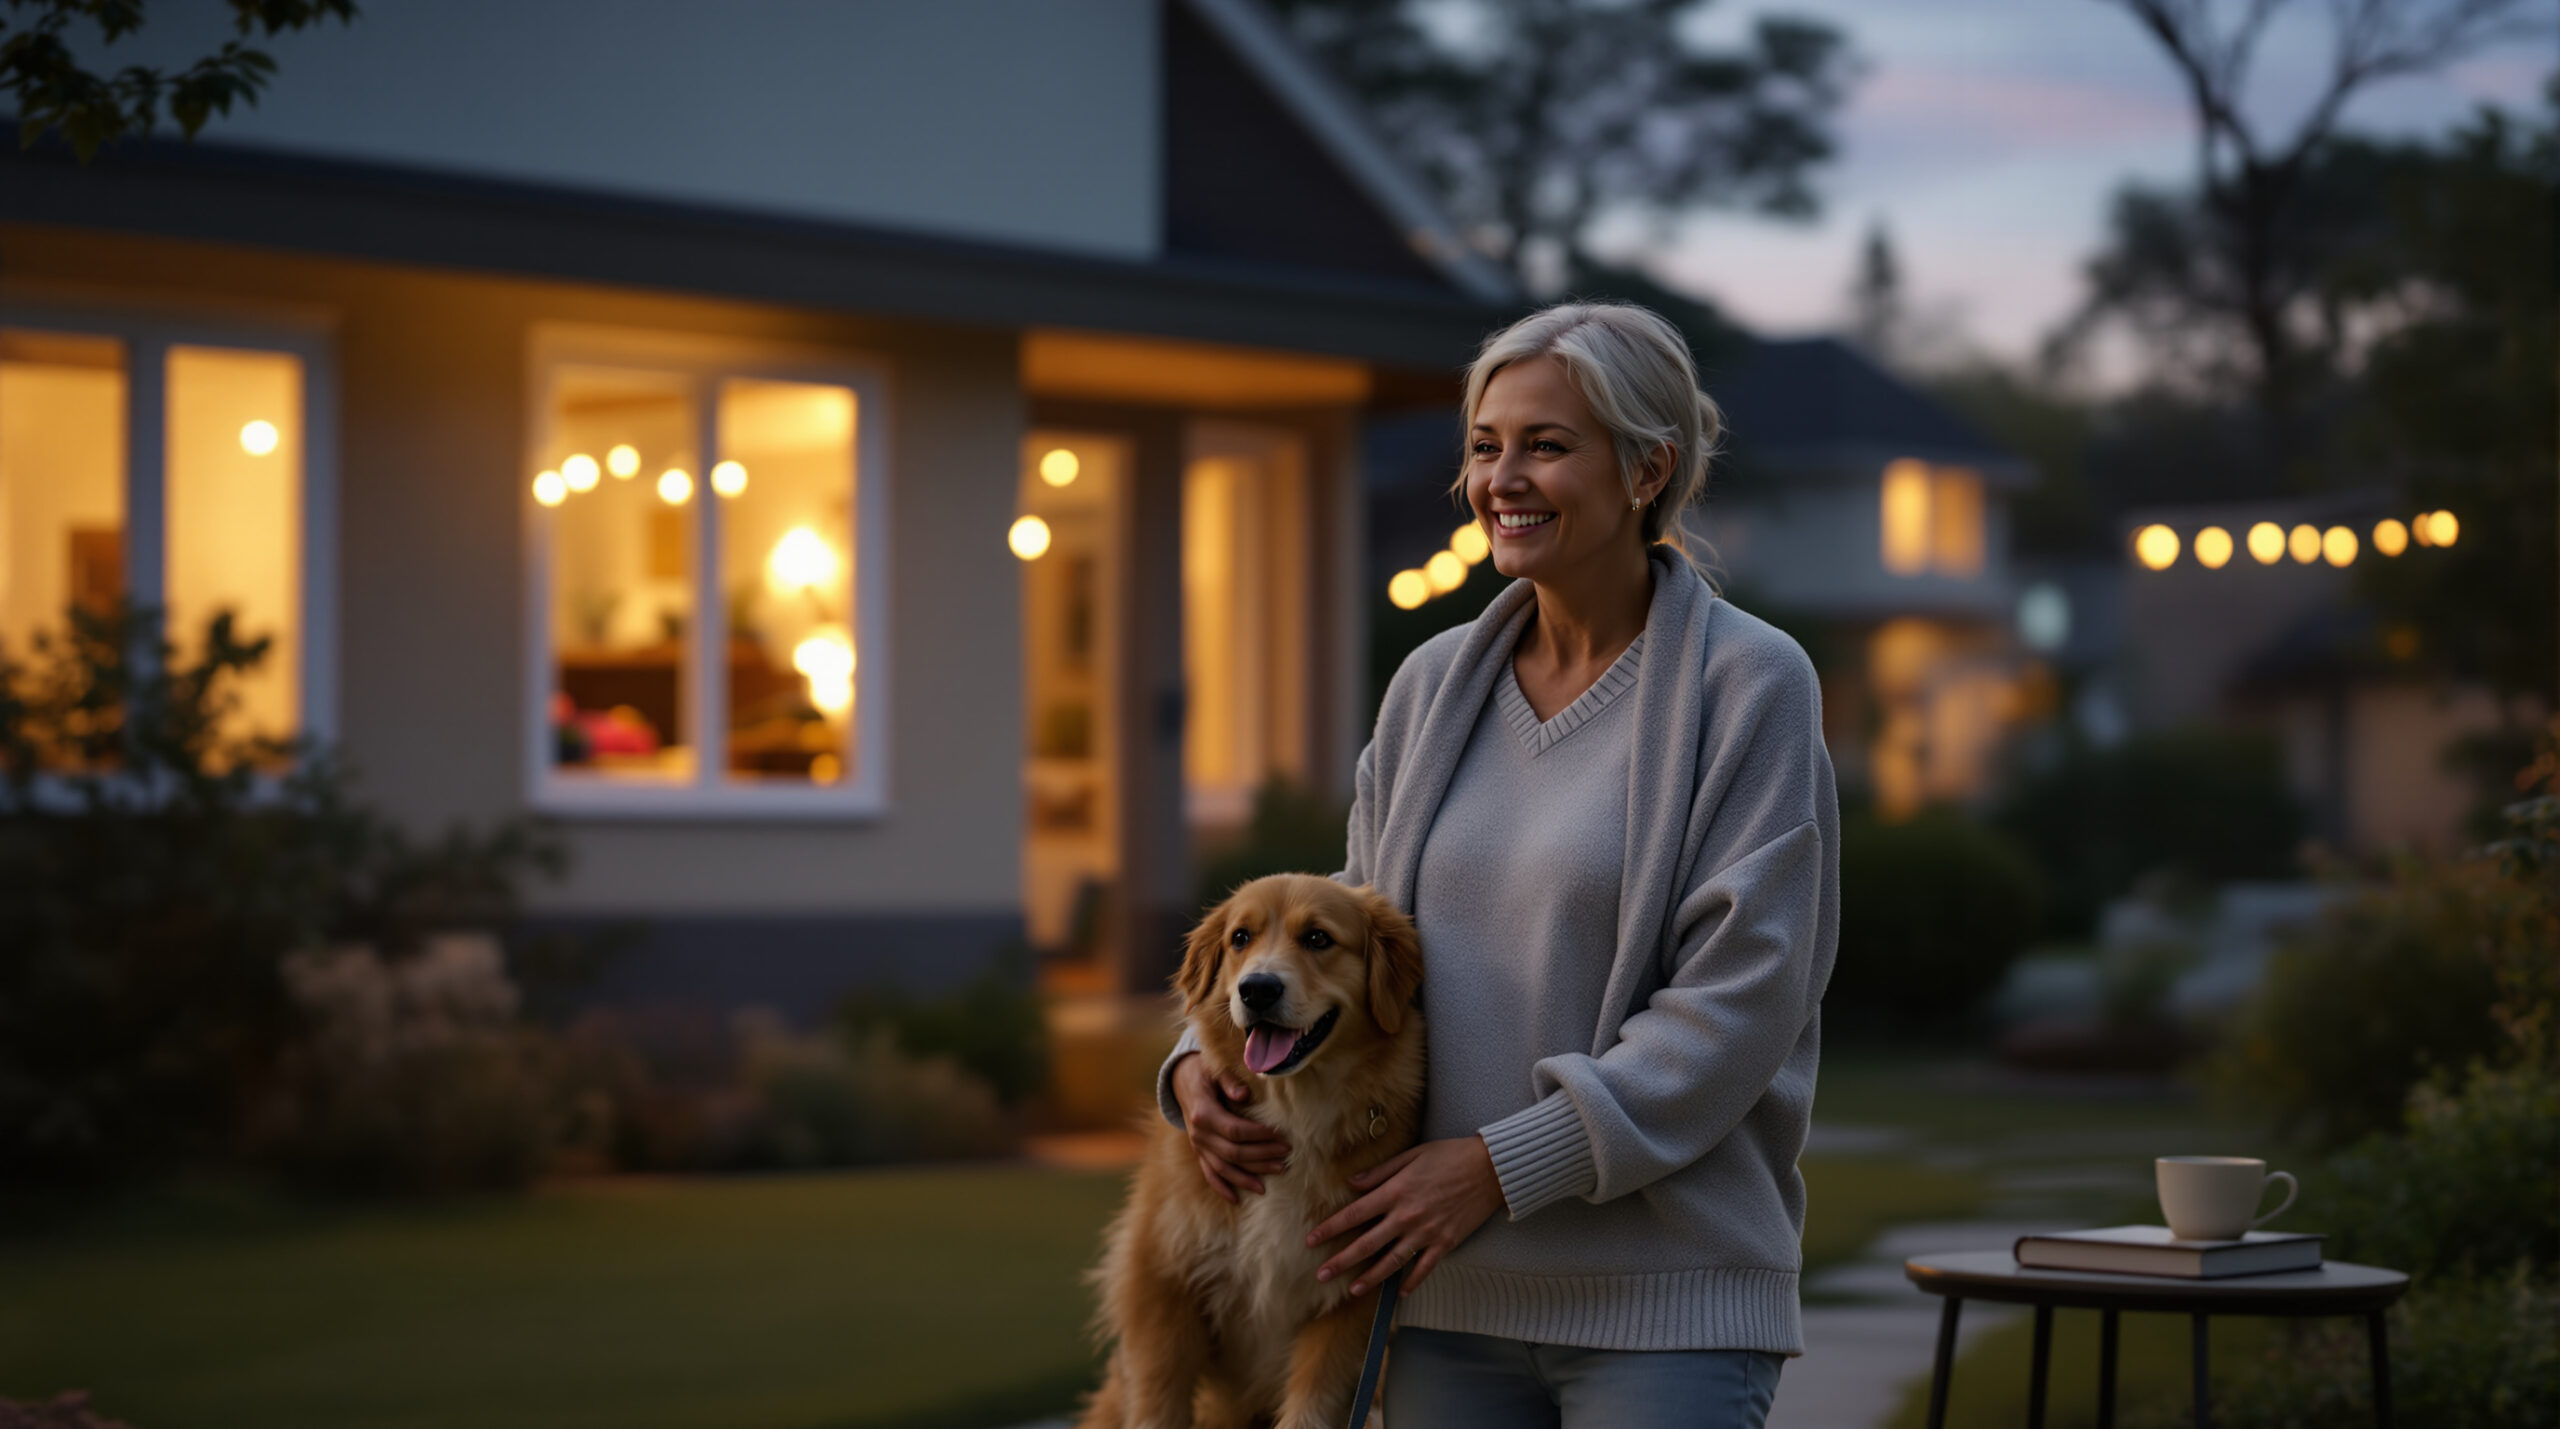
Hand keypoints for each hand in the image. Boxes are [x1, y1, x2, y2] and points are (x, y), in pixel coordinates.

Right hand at [1172, 1052, 1291, 1202]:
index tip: (1280, 1136)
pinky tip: (1237, 1200)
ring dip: (1248, 1176)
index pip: (1235, 1130)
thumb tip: (1244, 1095)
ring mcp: (1198, 1146)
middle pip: (1233, 1152)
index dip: (1259, 1136)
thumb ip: (1229, 1082)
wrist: (1181, 1081)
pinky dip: (1222, 1188)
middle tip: (1286, 1155)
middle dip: (1262, 1156)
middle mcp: (1199, 1134)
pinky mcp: (1199, 1152)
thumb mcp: (1215, 1070)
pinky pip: (1209, 1174)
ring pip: (1224, 1168)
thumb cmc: (1204, 1072)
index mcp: (1203, 1113)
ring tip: (1274, 1176)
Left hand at [1306, 1135, 1503, 1294]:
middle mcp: (1406, 1216)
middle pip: (1366, 1244)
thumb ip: (1380, 1172)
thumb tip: (1352, 1183)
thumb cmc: (1450, 1155)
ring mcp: (1426, 1232)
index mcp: (1395, 1192)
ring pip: (1392, 1262)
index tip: (1311, 1240)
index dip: (1330, 1228)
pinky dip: (1412, 1281)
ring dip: (1370, 1278)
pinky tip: (1400, 1292)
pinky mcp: (1446, 1242)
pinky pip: (1424, 1268)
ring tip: (1352, 1290)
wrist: (1490, 1168)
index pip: (1354, 1214)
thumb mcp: (1411, 1155)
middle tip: (1321, 1275)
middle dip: (1341, 1261)